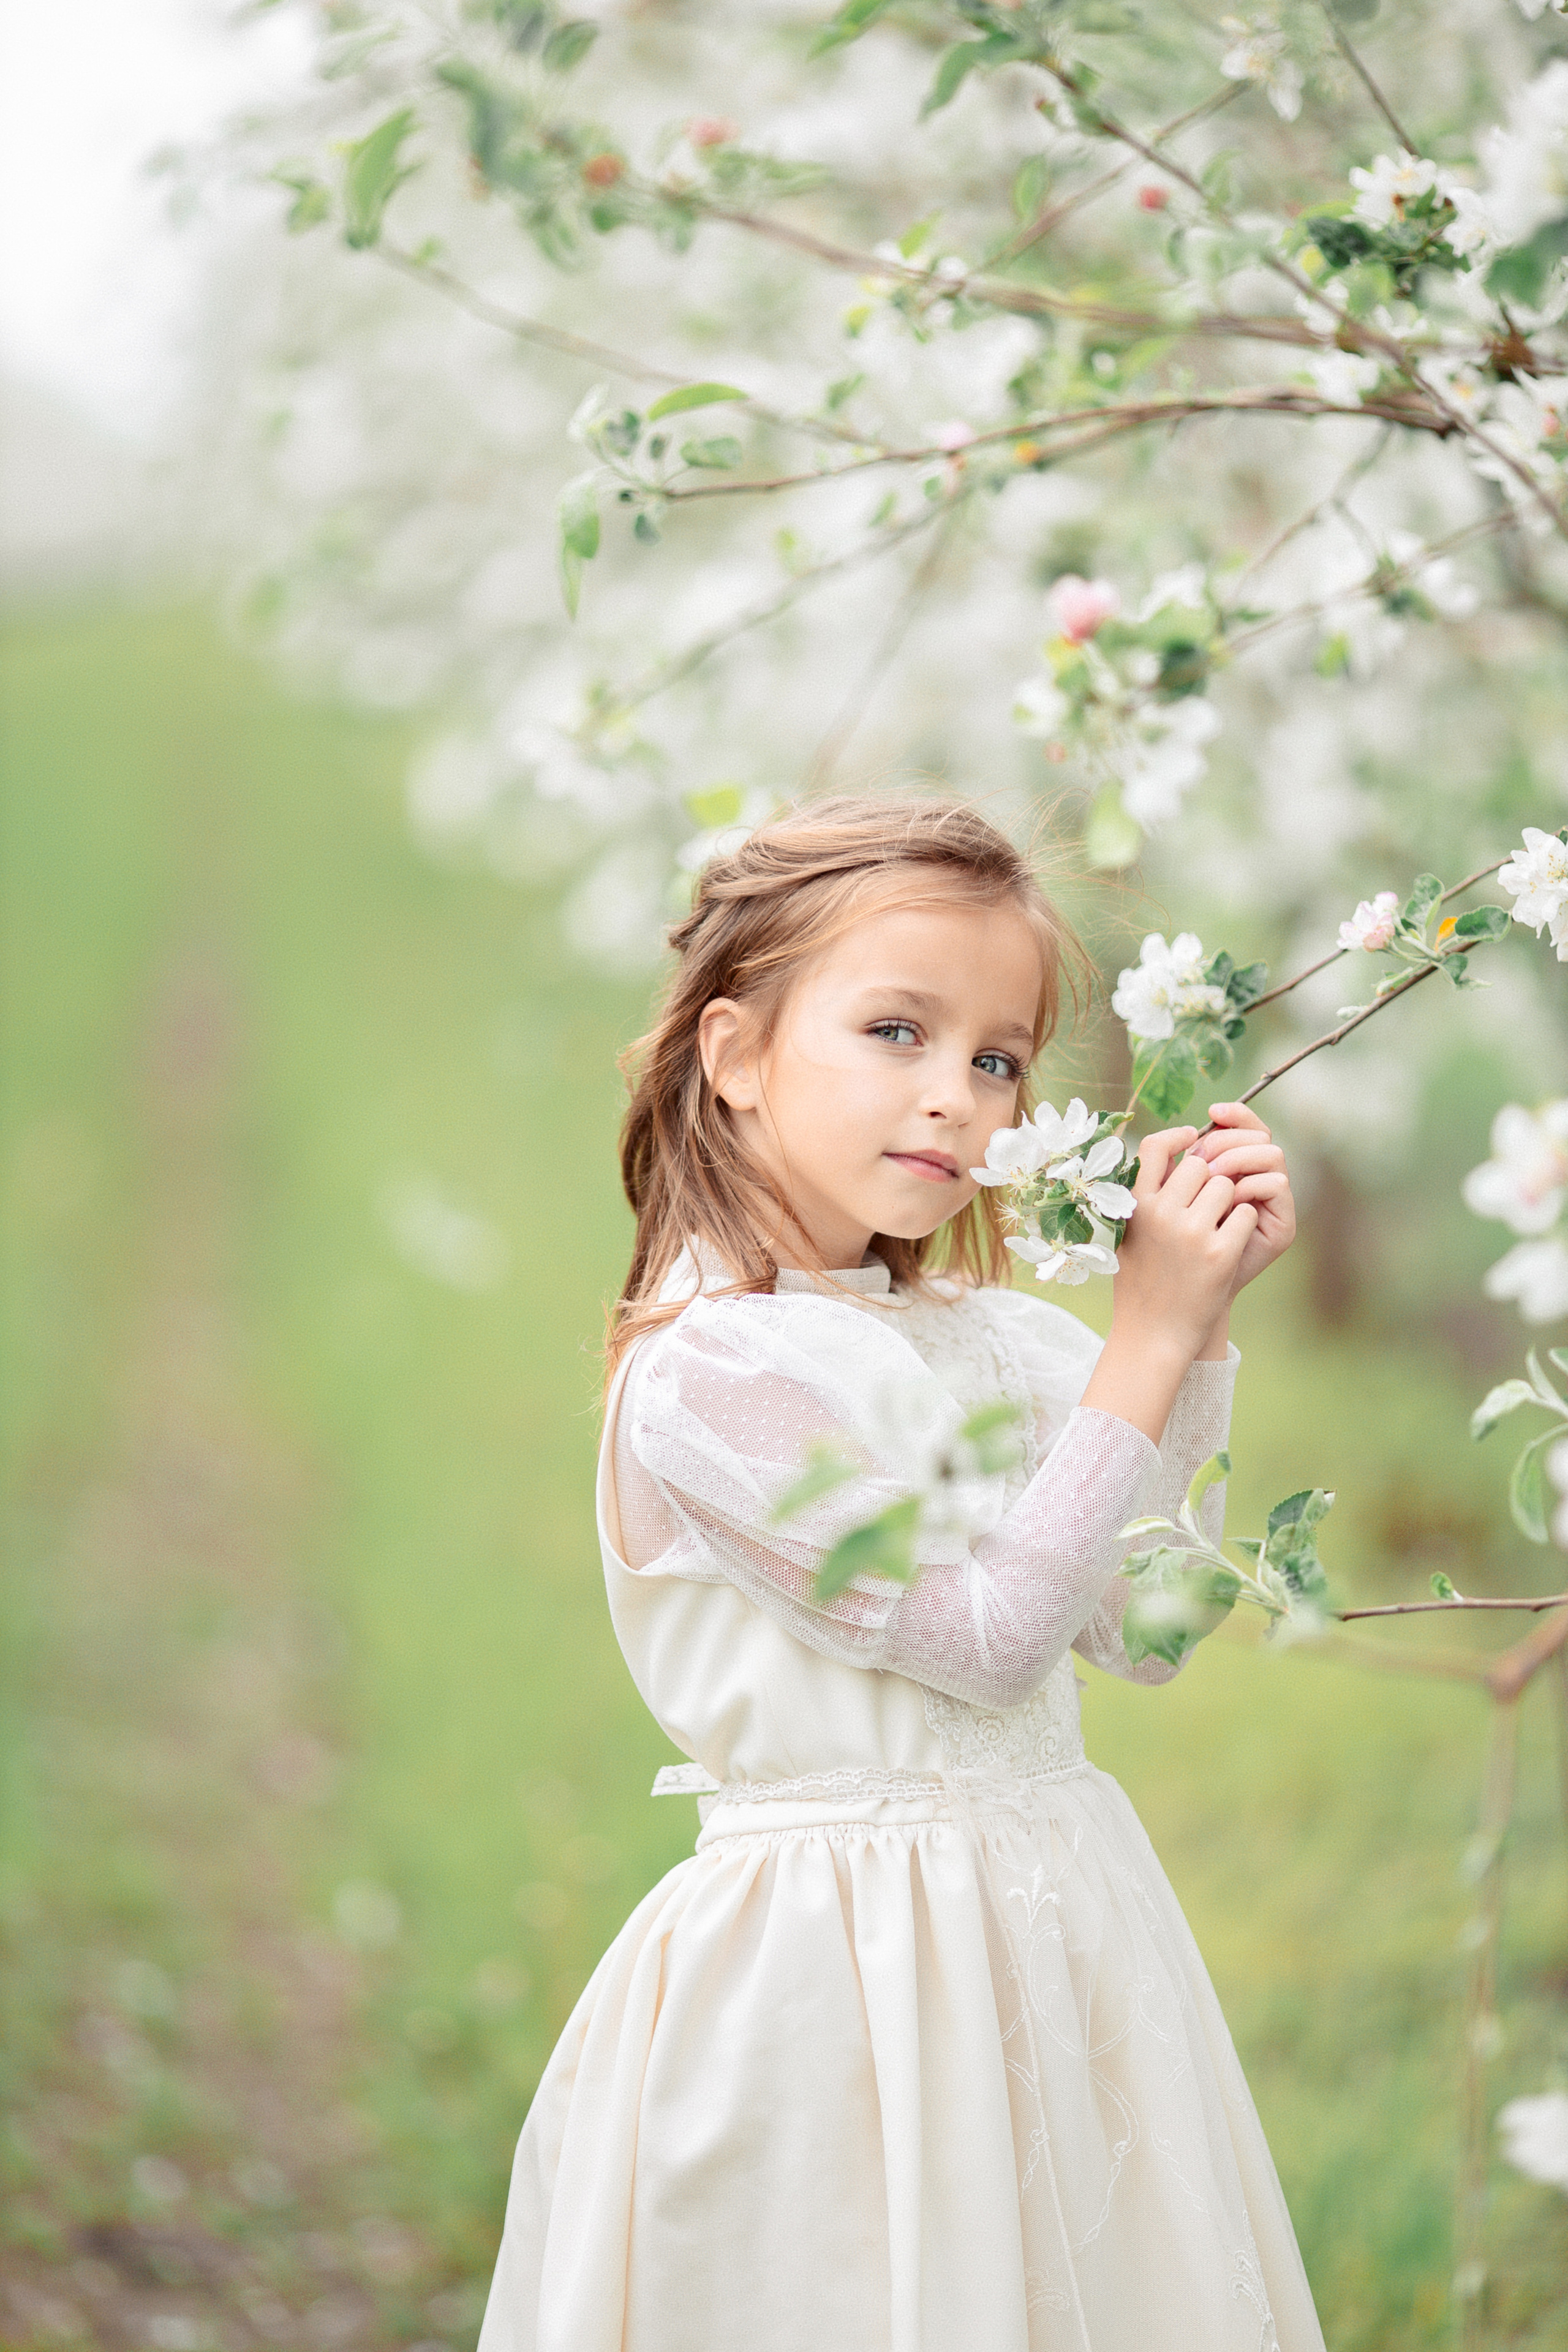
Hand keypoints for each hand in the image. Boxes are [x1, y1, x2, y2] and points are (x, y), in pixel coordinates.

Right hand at [1112, 1123, 1258, 1361]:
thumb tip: (1175, 1153)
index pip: (1154, 1147)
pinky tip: (1228, 1242)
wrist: (1154, 1332)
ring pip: (1226, 1186)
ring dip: (1228, 1201)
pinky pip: (1243, 1214)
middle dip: (1209, 1177)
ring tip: (1216, 1227)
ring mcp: (1191, 1233)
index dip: (1177, 1136)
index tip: (1194, 1136)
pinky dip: (1241, 1224)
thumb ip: (1146, 1195)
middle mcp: (1161, 1214)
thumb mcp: (1130, 1232)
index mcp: (1136, 1205)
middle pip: (1199, 1164)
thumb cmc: (1142, 1280)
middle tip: (1207, 1202)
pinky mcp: (1219, 1253)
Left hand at [1185, 1102, 1295, 1303]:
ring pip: (1271, 1153)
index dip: (1233, 1114)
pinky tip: (1229, 1201)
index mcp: (1235, 1168)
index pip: (1246, 1125)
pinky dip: (1250, 1185)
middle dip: (1228, 1139)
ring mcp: (1273, 1201)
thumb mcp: (1169, 1198)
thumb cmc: (1170, 1247)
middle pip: (1259, 1134)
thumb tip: (1188, 1129)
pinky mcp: (1282, 1224)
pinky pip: (1276, 1183)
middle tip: (1203, 1157)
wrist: (1181, 1298)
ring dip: (1239, 1158)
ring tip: (1213, 1175)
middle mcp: (1259, 1179)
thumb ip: (1179, 1165)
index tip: (1211, 1112)